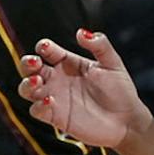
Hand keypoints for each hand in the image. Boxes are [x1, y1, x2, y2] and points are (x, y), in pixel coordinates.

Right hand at [17, 29, 149, 149]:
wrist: (126, 121)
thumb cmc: (121, 91)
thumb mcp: (112, 64)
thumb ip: (99, 45)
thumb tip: (81, 33)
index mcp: (68, 63)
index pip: (48, 50)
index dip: (44, 47)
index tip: (46, 48)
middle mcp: (58, 79)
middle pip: (30, 68)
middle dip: (27, 62)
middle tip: (35, 62)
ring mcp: (55, 98)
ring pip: (27, 89)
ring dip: (26, 83)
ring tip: (38, 81)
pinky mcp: (55, 117)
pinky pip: (36, 110)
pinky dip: (38, 105)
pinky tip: (50, 101)